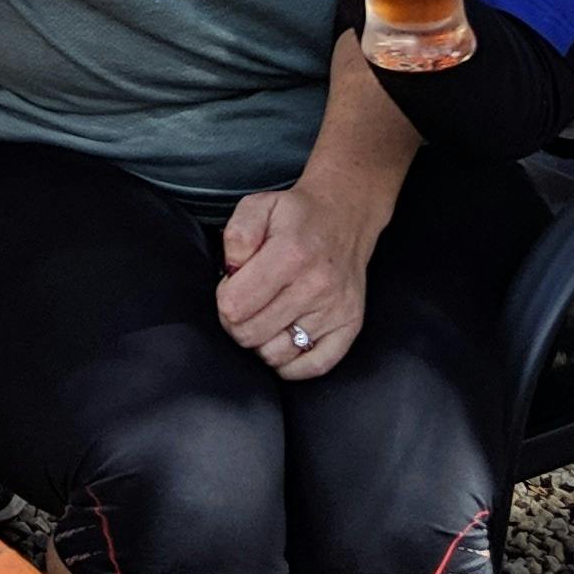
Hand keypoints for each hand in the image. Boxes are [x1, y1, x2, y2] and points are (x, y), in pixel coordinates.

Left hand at [216, 181, 380, 379]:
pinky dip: (291, 363)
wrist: (345, 216)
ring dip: (263, 341)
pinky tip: (284, 340)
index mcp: (290, 255)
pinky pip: (314, 367)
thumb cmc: (297, 215)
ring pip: (277, 355)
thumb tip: (231, 272)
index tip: (232, 286)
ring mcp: (335, 310)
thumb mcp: (258, 205)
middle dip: (237, 322)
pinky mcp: (350, 326)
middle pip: (251, 335)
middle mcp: (316, 286)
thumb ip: (236, 235)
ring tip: (266, 317)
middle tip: (246, 302)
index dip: (224, 299)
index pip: (235, 307)